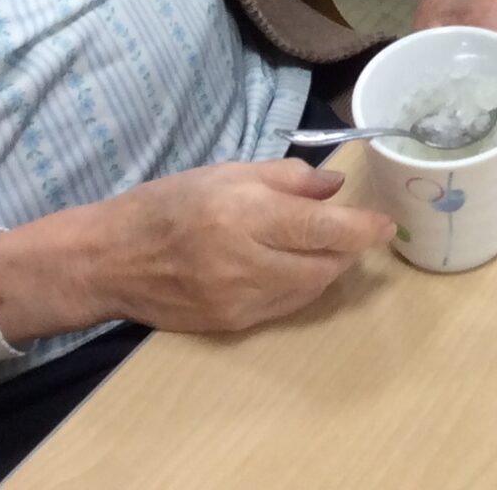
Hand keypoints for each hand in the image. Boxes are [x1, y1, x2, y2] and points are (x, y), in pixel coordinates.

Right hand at [0, 160, 391, 342]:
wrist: (110, 259)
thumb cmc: (169, 204)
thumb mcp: (227, 172)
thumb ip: (286, 178)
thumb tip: (335, 187)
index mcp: (243, 215)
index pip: (322, 230)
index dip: (361, 229)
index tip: (386, 225)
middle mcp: (244, 263)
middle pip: (323, 266)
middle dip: (347, 249)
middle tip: (350, 230)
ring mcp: (237, 301)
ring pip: (308, 291)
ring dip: (326, 269)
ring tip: (320, 246)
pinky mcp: (230, 325)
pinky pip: (284, 308)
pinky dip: (300, 287)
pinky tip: (291, 268)